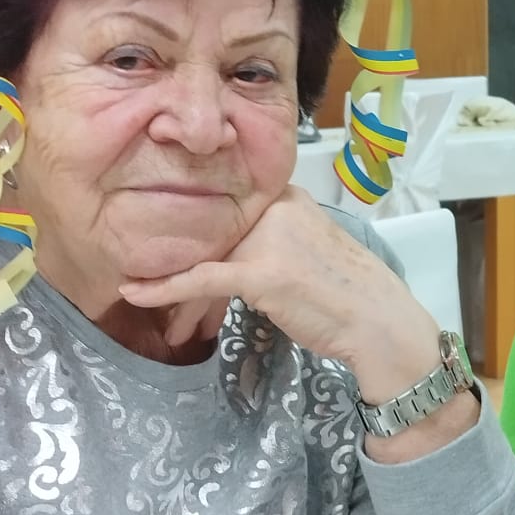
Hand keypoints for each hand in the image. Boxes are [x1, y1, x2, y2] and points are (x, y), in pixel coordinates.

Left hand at [119, 187, 440, 403]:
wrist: (379, 321)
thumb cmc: (347, 291)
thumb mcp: (305, 246)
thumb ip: (267, 237)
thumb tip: (222, 251)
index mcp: (285, 193)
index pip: (223, 210)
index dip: (192, 238)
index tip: (165, 255)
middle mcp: (275, 206)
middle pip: (209, 234)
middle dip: (180, 267)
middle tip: (162, 297)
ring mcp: (268, 237)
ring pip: (202, 257)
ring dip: (174, 288)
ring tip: (157, 310)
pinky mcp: (261, 271)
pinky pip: (200, 277)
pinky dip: (164, 287)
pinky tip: (135, 292)